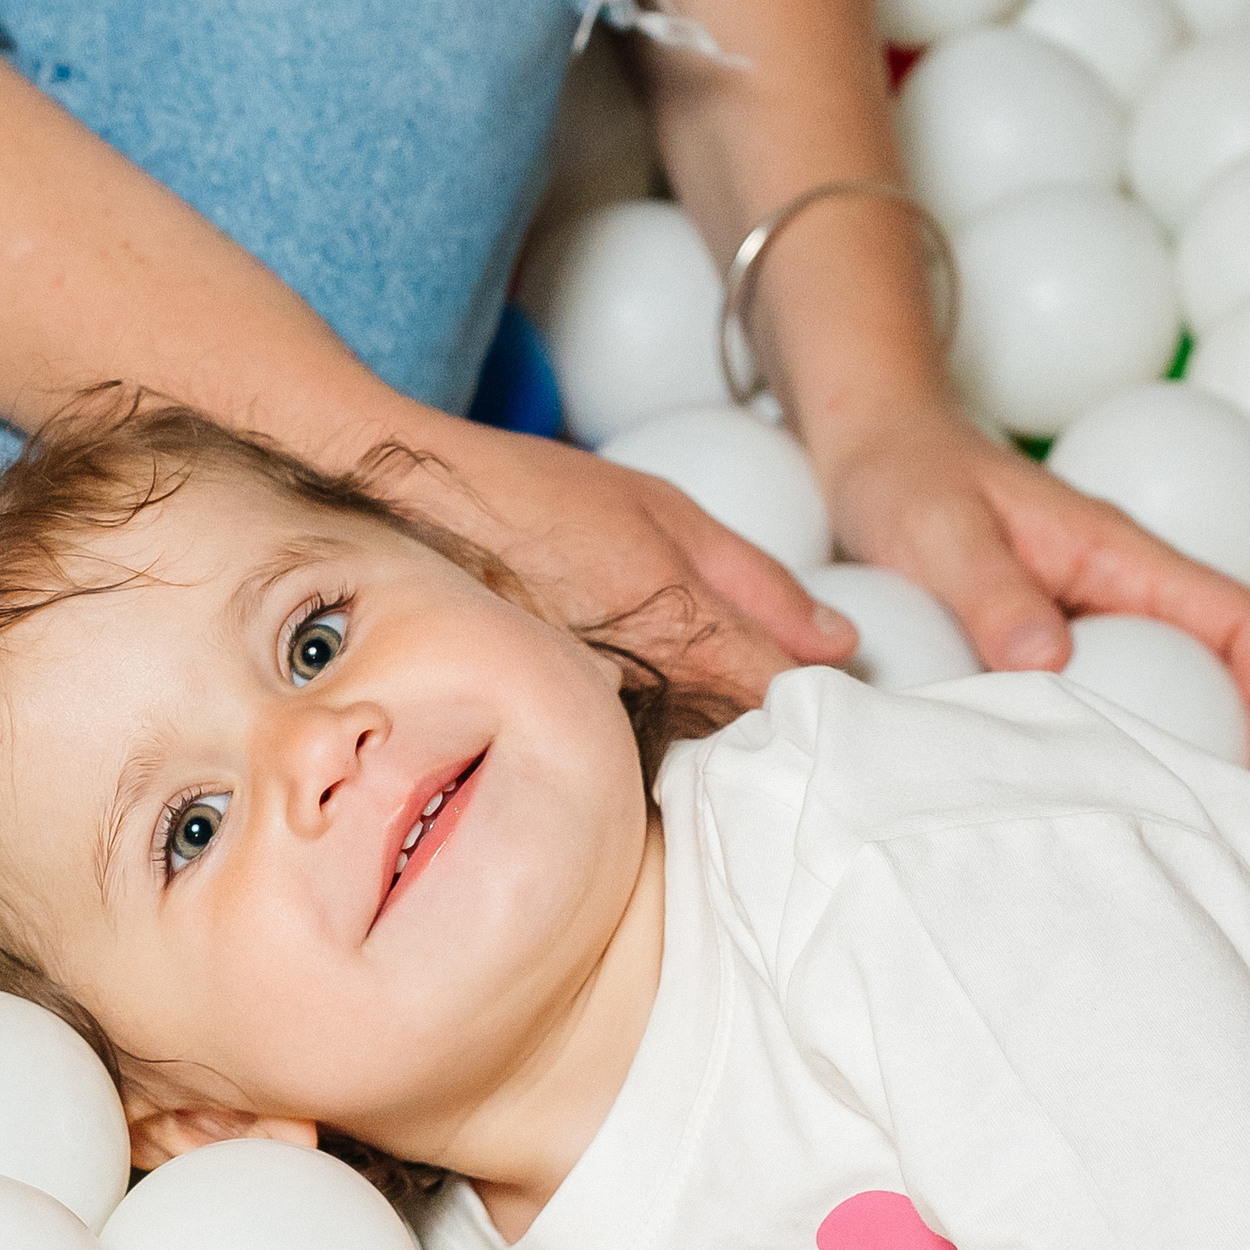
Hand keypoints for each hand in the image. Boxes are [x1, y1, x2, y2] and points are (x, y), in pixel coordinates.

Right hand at [397, 413, 854, 711]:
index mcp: (683, 631)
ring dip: (702, 729)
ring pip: (680, 749)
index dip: (814, 693)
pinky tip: (624, 696)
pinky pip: (623, 751)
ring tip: (676, 682)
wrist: (409, 511)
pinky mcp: (552, 733)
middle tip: (763, 687)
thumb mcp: (665, 511)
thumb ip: (759, 582)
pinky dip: (640, 732)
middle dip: (762, 718)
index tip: (824, 683)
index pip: (783, 698)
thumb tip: (840, 643)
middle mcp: (640, 691)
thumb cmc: (534, 498)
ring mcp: (592, 721)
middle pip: (736, 735)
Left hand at [812, 397, 1249, 786]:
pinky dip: (1130, 742)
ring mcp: (1097, 611)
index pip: (1241, 620)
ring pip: (1182, 683)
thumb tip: (1050, 664)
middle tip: (1237, 829)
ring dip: (1196, 749)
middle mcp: (1125, 583)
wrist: (876, 443)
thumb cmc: (906, 476)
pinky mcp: (1061, 634)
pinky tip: (1099, 791)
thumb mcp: (939, 533)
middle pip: (1232, 662)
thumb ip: (991, 593)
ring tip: (1182, 827)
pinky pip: (1121, 691)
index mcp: (1121, 553)